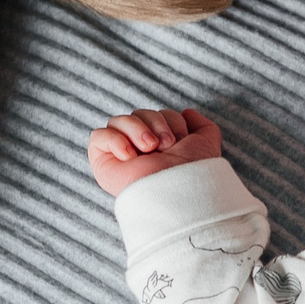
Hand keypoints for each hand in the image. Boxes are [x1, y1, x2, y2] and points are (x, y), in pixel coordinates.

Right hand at [88, 107, 221, 194]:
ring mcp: (119, 154)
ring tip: (149, 149)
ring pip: (118, 120)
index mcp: (160, 145)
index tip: (179, 141)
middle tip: (166, 145)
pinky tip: (130, 156)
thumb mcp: (206, 144)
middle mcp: (138, 149)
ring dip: (137, 130)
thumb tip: (188, 112)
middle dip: (156, 123)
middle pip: (138, 113)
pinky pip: (99, 136)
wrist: (178, 191)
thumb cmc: (193, 172)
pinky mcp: (102, 161)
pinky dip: (115, 140)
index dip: (171, 121)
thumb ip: (202, 126)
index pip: (158, 114)